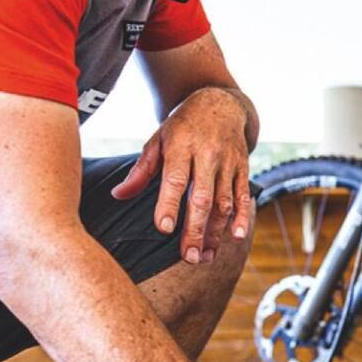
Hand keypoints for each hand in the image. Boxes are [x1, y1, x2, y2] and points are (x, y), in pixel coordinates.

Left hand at [111, 88, 254, 262]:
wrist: (221, 104)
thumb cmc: (183, 126)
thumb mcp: (158, 140)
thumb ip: (141, 170)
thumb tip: (119, 194)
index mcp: (180, 147)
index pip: (175, 179)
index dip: (170, 204)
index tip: (164, 229)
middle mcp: (206, 155)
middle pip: (201, 197)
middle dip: (195, 230)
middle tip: (188, 257)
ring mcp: (227, 162)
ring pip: (223, 202)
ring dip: (215, 232)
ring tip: (205, 257)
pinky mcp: (243, 168)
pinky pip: (243, 195)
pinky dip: (242, 217)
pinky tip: (236, 237)